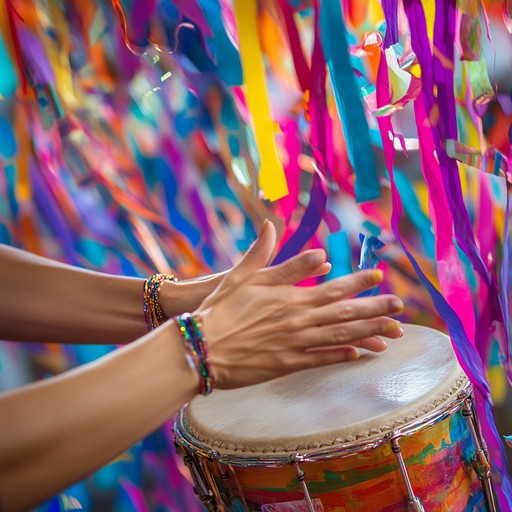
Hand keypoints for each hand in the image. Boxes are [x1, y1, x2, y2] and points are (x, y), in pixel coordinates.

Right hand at [194, 220, 403, 388]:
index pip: (332, 286)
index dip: (357, 281)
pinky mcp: (287, 364)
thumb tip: (274, 225)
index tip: (378, 275)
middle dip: (375, 308)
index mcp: (290, 296)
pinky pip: (321, 359)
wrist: (201, 346)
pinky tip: (359, 354)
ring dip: (368, 332)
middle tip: (399, 306)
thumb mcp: (240, 275)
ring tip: (392, 332)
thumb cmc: (219, 309)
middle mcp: (299, 319)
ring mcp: (295, 343)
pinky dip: (341, 356)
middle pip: (344, 312)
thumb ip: (262, 253)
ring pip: (340, 337)